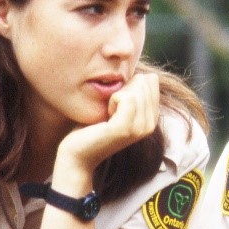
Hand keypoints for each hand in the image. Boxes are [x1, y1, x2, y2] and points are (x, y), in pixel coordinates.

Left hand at [53, 73, 159, 188]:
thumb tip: (150, 75)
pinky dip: (111, 100)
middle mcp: (150, 124)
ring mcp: (140, 128)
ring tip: (108, 114)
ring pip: (136, 89)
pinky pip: (125, 98)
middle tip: (111, 110)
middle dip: (123, 89)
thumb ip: (134, 92)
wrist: (77, 153)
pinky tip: (106, 115)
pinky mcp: (126, 128)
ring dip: (116, 95)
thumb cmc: (92, 127)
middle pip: (144, 83)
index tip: (116, 104)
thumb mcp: (118, 105)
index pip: (151, 82)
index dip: (128, 85)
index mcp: (151, 118)